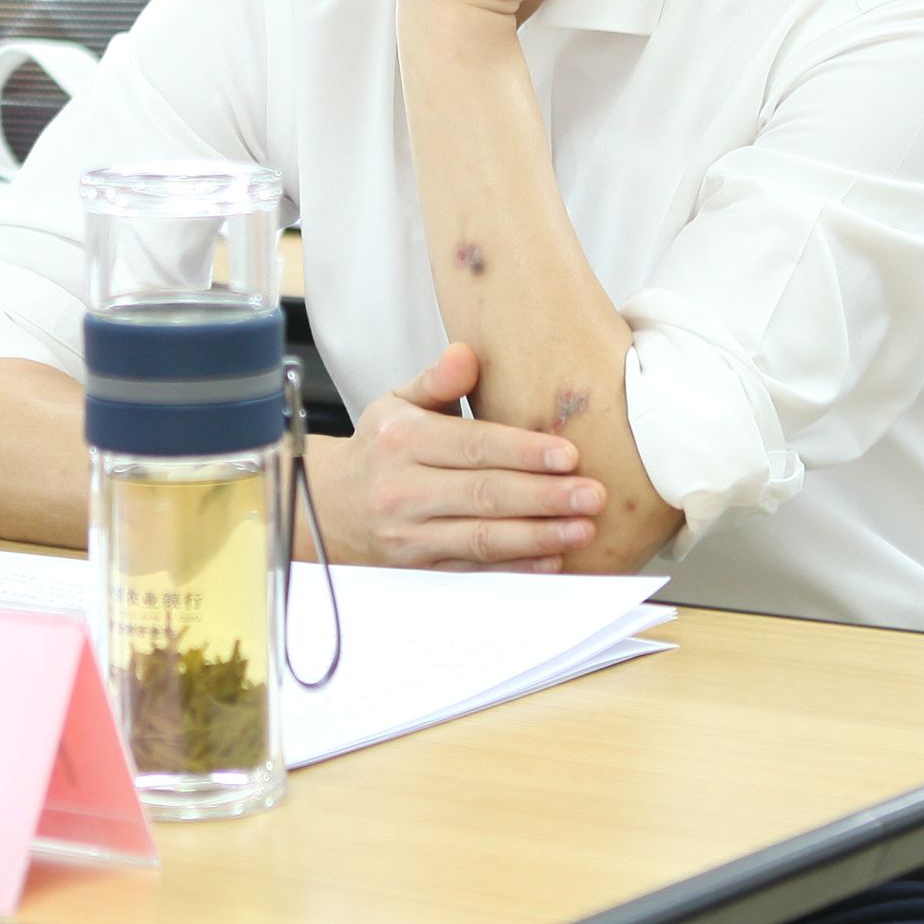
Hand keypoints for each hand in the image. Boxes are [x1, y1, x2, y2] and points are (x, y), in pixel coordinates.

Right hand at [307, 341, 604, 571]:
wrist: (330, 507)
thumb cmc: (380, 448)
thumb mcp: (397, 403)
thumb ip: (437, 379)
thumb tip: (467, 353)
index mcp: (402, 440)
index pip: (472, 445)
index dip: (522, 452)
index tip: (569, 455)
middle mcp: (403, 490)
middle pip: (483, 495)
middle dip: (544, 497)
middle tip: (592, 495)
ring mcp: (410, 535)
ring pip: (482, 538)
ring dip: (538, 536)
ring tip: (584, 529)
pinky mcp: (419, 568)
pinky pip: (474, 570)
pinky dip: (515, 568)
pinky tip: (552, 558)